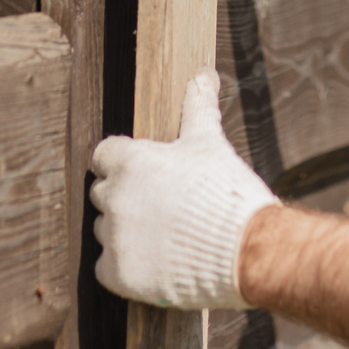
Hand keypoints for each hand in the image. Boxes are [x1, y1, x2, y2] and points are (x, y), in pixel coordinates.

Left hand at [90, 69, 279, 309]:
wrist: (245, 248)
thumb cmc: (226, 190)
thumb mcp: (210, 143)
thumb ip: (198, 108)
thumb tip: (204, 75)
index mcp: (129, 161)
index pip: (103, 156)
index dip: (124, 164)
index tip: (146, 174)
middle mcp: (114, 197)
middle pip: (103, 194)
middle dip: (126, 197)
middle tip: (162, 207)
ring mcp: (113, 237)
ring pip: (105, 230)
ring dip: (126, 232)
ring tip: (165, 237)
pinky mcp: (117, 273)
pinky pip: (106, 268)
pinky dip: (126, 267)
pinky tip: (157, 262)